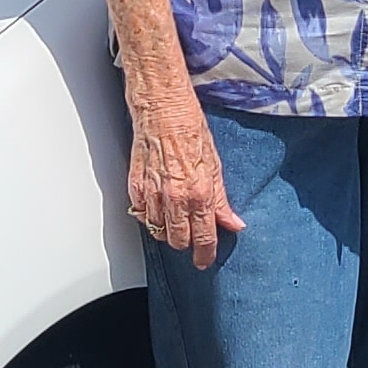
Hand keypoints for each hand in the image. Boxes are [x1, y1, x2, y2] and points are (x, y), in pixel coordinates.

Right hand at [128, 84, 244, 268]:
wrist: (162, 107)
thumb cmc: (189, 128)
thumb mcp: (215, 165)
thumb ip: (221, 200)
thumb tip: (232, 222)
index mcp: (199, 193)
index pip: (203, 238)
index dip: (205, 254)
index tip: (204, 260)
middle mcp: (174, 197)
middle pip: (177, 241)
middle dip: (186, 242)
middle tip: (191, 236)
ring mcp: (151, 194)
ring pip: (157, 231)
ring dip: (167, 229)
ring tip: (175, 218)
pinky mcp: (135, 186)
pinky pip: (141, 214)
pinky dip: (149, 216)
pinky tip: (158, 205)